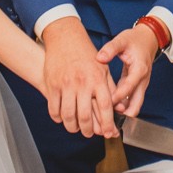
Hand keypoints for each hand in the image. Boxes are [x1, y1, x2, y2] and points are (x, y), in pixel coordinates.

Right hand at [41, 18, 117, 137]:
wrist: (65, 39)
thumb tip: (120, 108)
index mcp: (97, 78)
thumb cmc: (86, 55)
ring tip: (76, 128)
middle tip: (90, 134)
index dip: (108, 123)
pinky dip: (58, 118)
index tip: (109, 133)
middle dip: (88, 131)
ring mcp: (66, 84)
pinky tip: (62, 118)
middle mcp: (82, 82)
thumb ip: (111, 89)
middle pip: (85, 116)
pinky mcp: (52, 85)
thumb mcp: (104, 69)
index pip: (105, 106)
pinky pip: (54, 109)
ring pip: (68, 116)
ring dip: (72, 127)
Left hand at [99, 25, 159, 118]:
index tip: (106, 103)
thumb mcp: (122, 40)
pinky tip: (109, 111)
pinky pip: (130, 101)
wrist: (149, 39)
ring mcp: (141, 85)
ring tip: (106, 120)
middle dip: (123, 114)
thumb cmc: (135, 40)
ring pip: (134, 106)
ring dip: (122, 113)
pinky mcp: (137, 87)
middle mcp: (142, 81)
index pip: (129, 87)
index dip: (118, 96)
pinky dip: (122, 107)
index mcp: (139, 69)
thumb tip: (100, 57)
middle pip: (136, 105)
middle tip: (108, 121)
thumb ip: (111, 48)